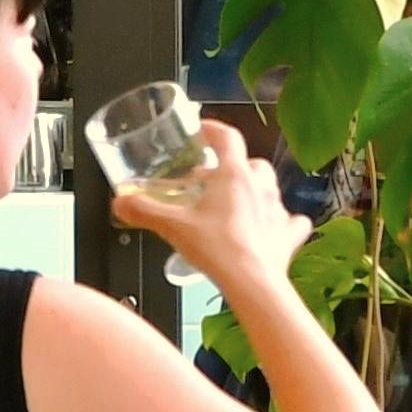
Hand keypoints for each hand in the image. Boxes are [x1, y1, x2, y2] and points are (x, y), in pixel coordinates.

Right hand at [114, 119, 305, 289]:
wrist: (252, 282)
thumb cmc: (218, 248)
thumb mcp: (173, 226)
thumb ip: (144, 211)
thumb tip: (120, 202)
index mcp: (235, 175)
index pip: (228, 138)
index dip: (214, 130)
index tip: (203, 130)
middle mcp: (261, 187)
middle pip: (251, 164)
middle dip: (233, 166)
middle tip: (212, 178)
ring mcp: (277, 210)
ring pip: (270, 189)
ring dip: (255, 191)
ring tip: (237, 204)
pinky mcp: (287, 236)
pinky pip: (291, 222)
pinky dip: (283, 223)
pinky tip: (274, 228)